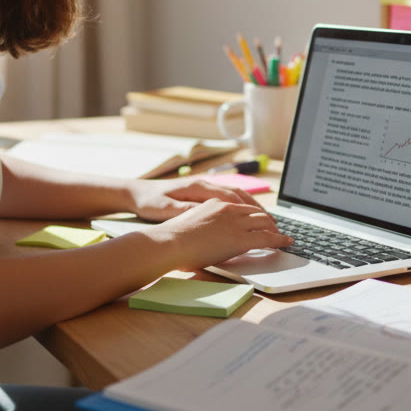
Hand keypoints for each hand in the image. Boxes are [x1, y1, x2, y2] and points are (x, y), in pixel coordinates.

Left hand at [128, 176, 264, 222]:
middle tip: (275, 226)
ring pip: (236, 194)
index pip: (233, 197)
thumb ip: (188, 210)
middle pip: (239, 194)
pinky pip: (228, 197)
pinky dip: (241, 206)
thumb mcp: (166, 208)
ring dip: (253, 207)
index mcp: (198, 187)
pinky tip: (246, 216)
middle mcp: (204, 184)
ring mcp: (204, 187)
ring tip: (268, 221)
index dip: (252, 211)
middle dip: (259, 210)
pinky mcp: (201, 193)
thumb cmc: (149, 201)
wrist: (135, 192)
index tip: (267, 223)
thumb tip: (210, 213)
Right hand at [147, 198, 292, 269]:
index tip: (259, 220)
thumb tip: (207, 232)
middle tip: (275, 229)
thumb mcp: (190, 222)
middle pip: (256, 212)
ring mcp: (235, 223)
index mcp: (215, 203)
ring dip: (275, 230)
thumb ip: (203, 222)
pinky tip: (286, 243)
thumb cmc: (172, 239)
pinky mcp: (240, 239)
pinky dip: (280, 240)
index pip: (242, 205)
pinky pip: (267, 238)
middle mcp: (227, 209)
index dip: (253, 214)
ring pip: (264, 222)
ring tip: (282, 237)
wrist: (169, 243)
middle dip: (268, 221)